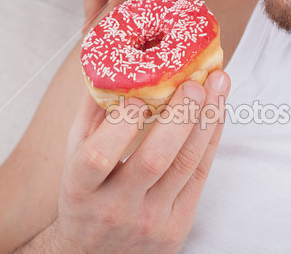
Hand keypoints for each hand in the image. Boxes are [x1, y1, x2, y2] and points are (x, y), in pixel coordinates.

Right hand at [42, 71, 230, 251]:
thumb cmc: (83, 197)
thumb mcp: (73, 158)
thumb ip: (90, 113)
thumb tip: (108, 62)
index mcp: (81, 189)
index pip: (99, 156)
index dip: (121, 123)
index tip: (138, 95)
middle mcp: (115, 208)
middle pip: (154, 159)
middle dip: (179, 115)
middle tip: (193, 82)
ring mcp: (150, 221)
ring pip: (186, 166)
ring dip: (206, 120)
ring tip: (217, 83)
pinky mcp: (177, 227)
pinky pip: (200, 177)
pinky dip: (211, 140)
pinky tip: (217, 112)